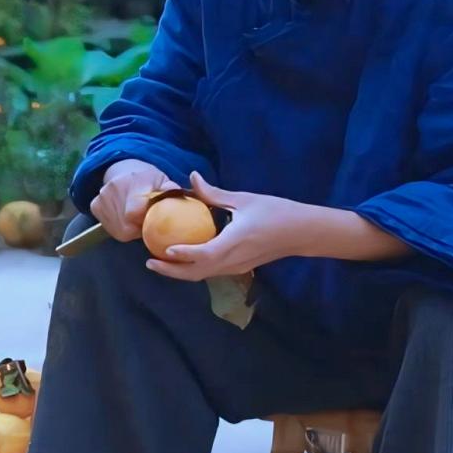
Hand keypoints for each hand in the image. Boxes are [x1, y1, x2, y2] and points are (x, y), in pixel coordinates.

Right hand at [90, 159, 175, 241]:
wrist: (123, 170)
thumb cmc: (148, 180)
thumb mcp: (163, 182)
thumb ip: (170, 191)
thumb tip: (178, 198)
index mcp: (133, 181)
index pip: (134, 212)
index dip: (146, 221)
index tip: (153, 218)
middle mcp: (113, 189)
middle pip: (127, 226)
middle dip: (140, 227)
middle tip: (147, 218)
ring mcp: (101, 198)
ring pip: (119, 230)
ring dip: (131, 229)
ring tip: (137, 217)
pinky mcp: (94, 207)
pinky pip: (111, 228)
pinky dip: (120, 227)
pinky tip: (126, 217)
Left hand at [146, 172, 313, 280]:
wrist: (303, 232)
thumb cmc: (276, 212)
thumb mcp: (244, 199)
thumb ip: (214, 193)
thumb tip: (191, 177)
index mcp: (235, 241)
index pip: (205, 254)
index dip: (184, 254)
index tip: (165, 249)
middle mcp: (234, 260)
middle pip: (197, 273)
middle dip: (172, 271)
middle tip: (150, 262)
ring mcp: (237, 267)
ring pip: (203, 275)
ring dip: (181, 272)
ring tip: (160, 263)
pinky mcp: (240, 268)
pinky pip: (211, 272)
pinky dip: (194, 269)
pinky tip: (183, 259)